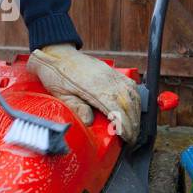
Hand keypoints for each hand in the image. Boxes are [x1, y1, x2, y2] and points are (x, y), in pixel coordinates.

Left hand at [27, 43, 141, 142]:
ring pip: (132, 94)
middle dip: (133, 123)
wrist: (57, 53)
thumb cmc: (56, 74)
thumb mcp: (60, 94)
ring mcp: (111, 74)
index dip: (125, 124)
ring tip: (135, 127)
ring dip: (136, 112)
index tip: (127, 137)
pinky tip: (134, 109)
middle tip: (132, 138)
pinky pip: (130, 85)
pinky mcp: (112, 71)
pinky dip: (136, 99)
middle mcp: (106, 79)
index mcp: (92, 86)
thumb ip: (76, 107)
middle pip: (128, 102)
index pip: (116, 108)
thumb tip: (89, 122)